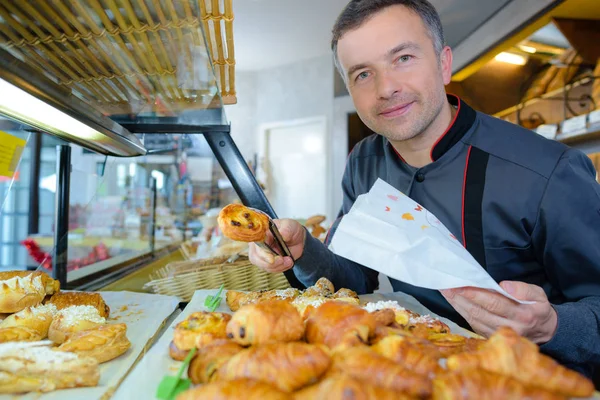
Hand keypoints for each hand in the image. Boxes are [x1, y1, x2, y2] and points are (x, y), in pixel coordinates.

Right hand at [248, 219, 305, 272]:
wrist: (297, 237)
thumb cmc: (290, 228)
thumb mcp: (290, 225)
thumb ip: (286, 229)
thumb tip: (283, 234)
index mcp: (261, 234)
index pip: (256, 245)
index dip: (262, 254)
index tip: (272, 259)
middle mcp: (258, 245)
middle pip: (256, 258)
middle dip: (270, 263)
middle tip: (283, 260)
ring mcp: (262, 255)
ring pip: (264, 266)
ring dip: (278, 266)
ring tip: (289, 260)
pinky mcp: (268, 262)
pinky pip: (272, 269)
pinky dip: (281, 268)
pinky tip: (289, 262)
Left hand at [440, 281, 557, 343]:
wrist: (544, 332)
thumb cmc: (537, 308)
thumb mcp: (539, 295)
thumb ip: (524, 289)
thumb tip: (504, 285)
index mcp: (523, 315)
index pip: (495, 303)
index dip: (476, 295)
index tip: (461, 286)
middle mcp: (509, 327)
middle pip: (480, 312)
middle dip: (460, 299)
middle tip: (446, 286)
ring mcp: (499, 335)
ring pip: (473, 319)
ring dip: (457, 305)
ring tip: (446, 292)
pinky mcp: (491, 337)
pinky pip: (473, 324)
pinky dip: (461, 313)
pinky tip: (454, 302)